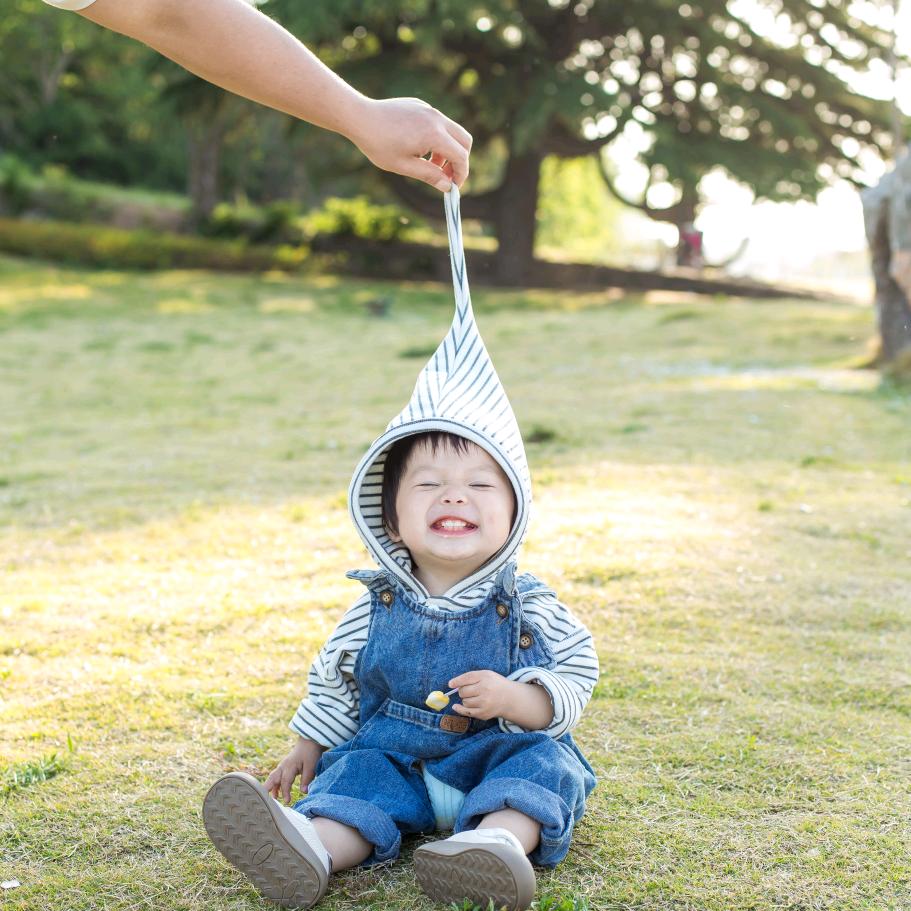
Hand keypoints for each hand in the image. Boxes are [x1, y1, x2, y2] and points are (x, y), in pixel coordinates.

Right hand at [264, 737, 324, 804]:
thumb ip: (307, 779)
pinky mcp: (284, 767)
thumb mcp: (311, 766)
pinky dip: (275, 785)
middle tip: (265, 800)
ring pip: (273, 777)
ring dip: (271, 787)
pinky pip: (277, 777)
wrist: (310, 741)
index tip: (287, 802)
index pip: (285, 781)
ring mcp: (283, 766)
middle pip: (272, 778)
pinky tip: (276, 793)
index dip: (285, 792)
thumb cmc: (311, 752)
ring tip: (273, 800)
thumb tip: (304, 792)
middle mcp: (283, 766)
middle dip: (267, 788)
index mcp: (289, 766)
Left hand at [346, 97, 471, 191]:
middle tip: (446, 176)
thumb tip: (448, 186)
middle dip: (460, 161)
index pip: (461, 156)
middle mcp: (436, 118)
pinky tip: (417, 148)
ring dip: (447, 151)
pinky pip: (438, 124)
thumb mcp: (404, 166)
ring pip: (452, 132)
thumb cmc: (379, 144)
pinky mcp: (421, 106)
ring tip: (429, 165)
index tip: (454, 187)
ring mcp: (429, 110)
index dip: (461, 174)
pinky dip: (437, 139)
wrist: (360, 117)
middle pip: (464, 141)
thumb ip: (429, 176)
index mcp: (434, 134)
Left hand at [448, 670, 512, 720]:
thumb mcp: (486, 674)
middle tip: (469, 690)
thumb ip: (470, 676)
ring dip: (466, 699)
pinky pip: (466, 712)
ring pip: (465, 701)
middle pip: (463, 691)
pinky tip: (456, 707)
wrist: (510, 698)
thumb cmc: (494, 684)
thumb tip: (451, 684)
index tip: (450, 684)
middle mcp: (485, 690)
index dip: (456, 681)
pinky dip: (459, 709)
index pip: (467, 678)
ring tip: (474, 697)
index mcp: (485, 677)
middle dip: (463, 690)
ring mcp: (484, 703)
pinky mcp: (483, 713)